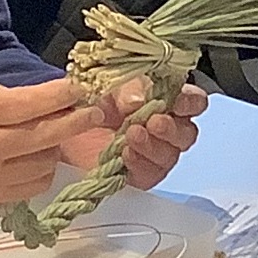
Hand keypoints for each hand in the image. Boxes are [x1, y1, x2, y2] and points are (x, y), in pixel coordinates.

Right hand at [0, 75, 107, 209]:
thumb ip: (3, 94)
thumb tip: (44, 98)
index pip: (29, 104)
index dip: (61, 95)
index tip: (82, 87)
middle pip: (45, 136)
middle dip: (76, 122)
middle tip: (95, 112)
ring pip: (44, 163)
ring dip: (56, 146)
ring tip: (56, 134)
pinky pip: (33, 186)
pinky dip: (43, 170)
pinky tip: (39, 157)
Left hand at [58, 81, 207, 187]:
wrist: (64, 124)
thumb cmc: (92, 98)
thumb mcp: (110, 83)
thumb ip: (128, 89)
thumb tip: (138, 101)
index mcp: (167, 99)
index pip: (193, 102)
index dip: (190, 102)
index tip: (176, 102)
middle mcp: (166, 127)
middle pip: (186, 133)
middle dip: (171, 129)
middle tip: (153, 122)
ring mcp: (154, 153)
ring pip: (169, 156)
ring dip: (152, 146)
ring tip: (131, 136)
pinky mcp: (139, 174)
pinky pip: (150, 174)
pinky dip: (139, 164)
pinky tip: (125, 155)